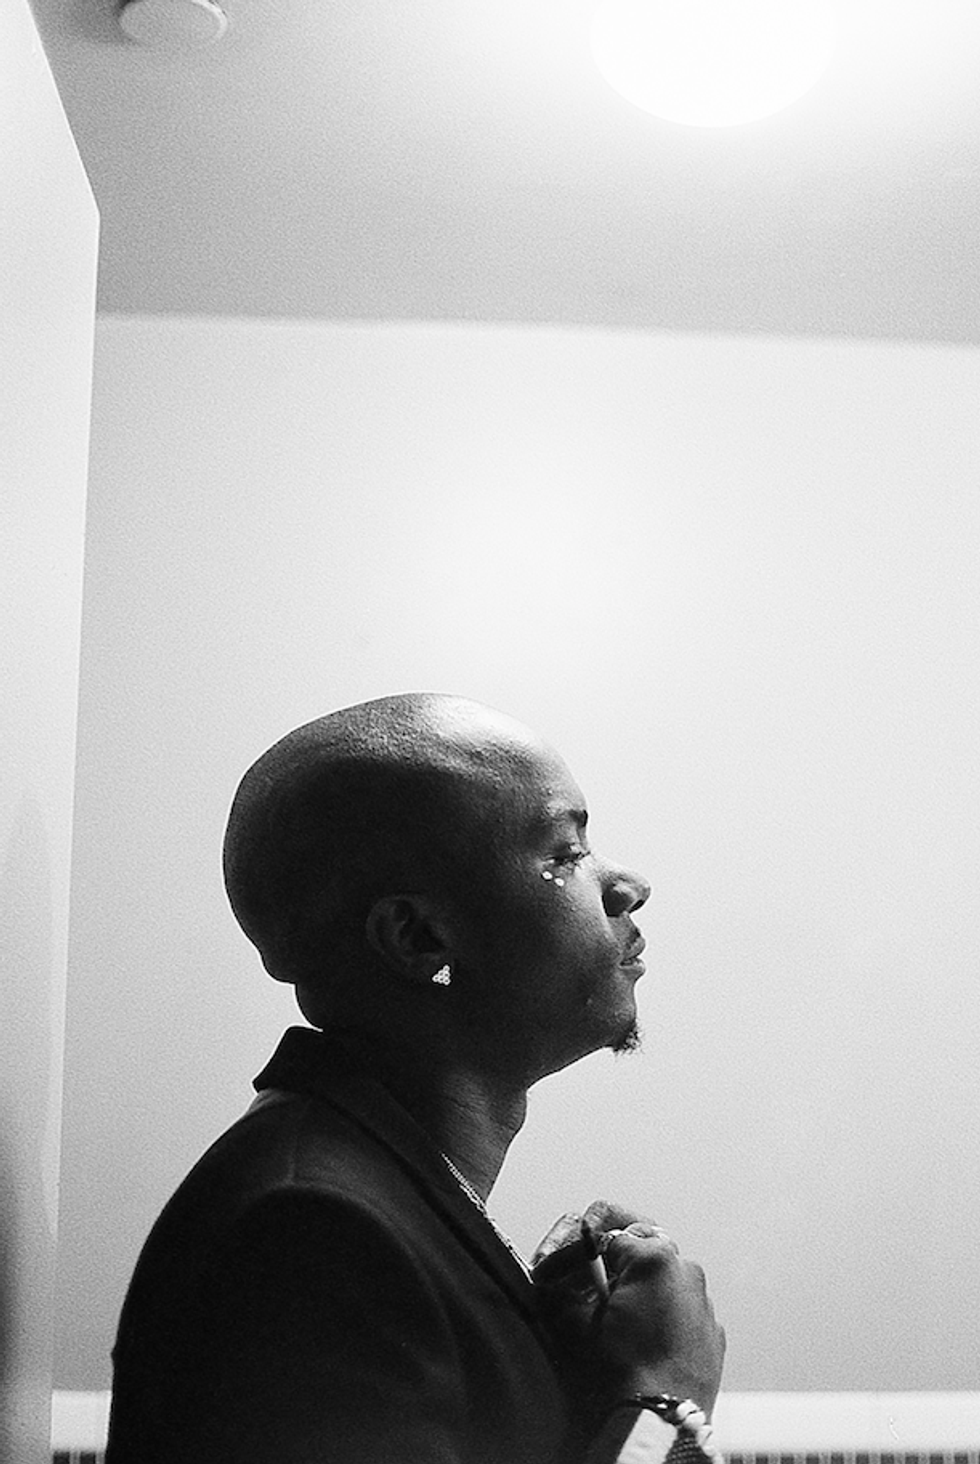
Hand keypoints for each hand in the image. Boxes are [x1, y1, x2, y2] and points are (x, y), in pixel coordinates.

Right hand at [531, 1199, 724, 1420]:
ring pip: (663, 1281)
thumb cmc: (622, 1372)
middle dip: (611, 1268)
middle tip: (588, 1293)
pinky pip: (681, 1310)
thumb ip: (564, 1289)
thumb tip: (557, 1283)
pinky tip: (642, 1343)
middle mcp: (686, 1271)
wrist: (661, 1423)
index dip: (578, 1255)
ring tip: (616, 1324)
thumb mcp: (576, 1323)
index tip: (561, 1273)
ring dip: (638, 1292)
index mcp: (653, 1257)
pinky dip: (661, 1317)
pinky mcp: (712, 1333)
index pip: (606, 1236)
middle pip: (639, 1251)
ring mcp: (704, 1302)